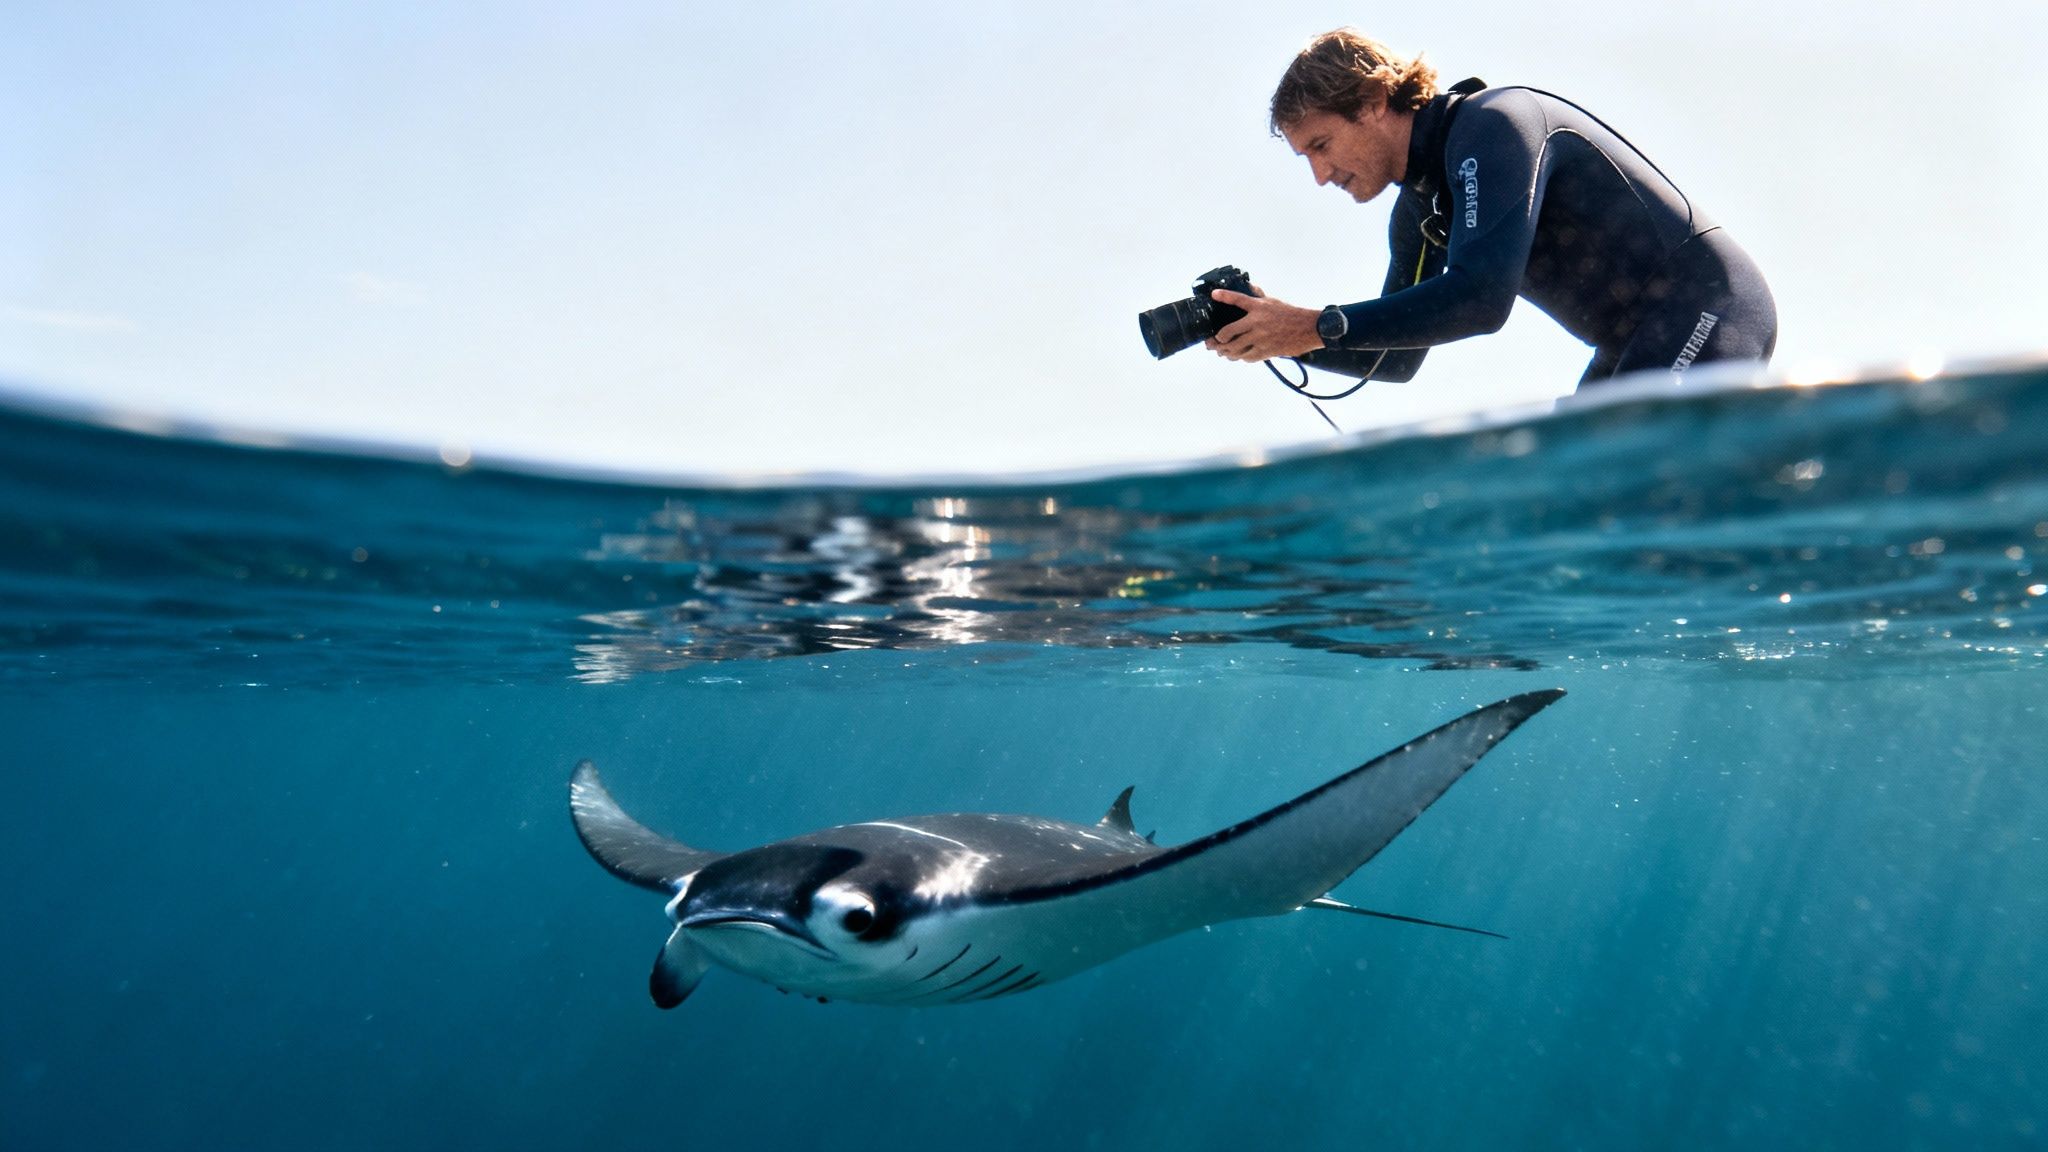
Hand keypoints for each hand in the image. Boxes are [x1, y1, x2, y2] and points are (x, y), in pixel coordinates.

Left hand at [1203, 289, 1323, 362]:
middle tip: (1212, 342)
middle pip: (1228, 333)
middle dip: (1217, 340)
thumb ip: (1259, 296)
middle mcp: (1257, 322)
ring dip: (1225, 352)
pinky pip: (1248, 357)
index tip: (1214, 295)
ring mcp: (1261, 338)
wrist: (1309, 328)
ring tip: (1222, 352)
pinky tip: (1239, 356)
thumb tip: (1250, 286)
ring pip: (1235, 349)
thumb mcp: (1273, 302)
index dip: (1224, 296)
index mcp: (1259, 307)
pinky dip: (1241, 357)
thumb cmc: (1291, 314)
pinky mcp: (1266, 351)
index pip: (1238, 299)